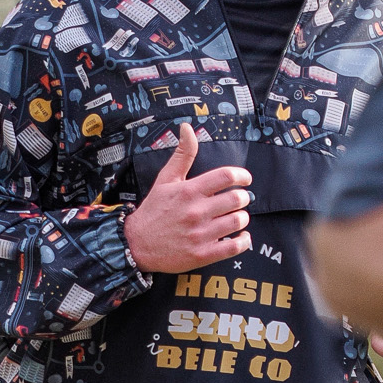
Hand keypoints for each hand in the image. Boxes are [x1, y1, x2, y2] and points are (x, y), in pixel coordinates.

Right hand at [124, 122, 252, 272]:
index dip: (242, 176)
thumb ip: (182, 154)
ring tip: (237, 217)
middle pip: (237, 199)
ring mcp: (200, 234)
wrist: (137, 244)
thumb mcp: (165, 179)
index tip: (245, 179)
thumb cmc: (154, 210)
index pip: (226, 176)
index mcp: (189, 191)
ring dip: (242, 218)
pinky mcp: (202, 254)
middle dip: (243, 197)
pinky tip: (241, 236)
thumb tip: (187, 127)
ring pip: (238, 221)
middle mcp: (196, 212)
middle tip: (239, 199)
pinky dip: (244, 241)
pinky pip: (234, 247)